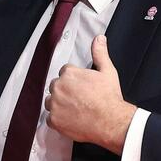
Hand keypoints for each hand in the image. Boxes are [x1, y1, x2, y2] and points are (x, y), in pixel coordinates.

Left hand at [45, 34, 136, 153]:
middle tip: (79, 99)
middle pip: (56, 87)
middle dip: (65, 91)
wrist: (111, 122)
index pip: (65, 73)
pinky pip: (50, 118)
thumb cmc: (109, 98)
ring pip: (51, 102)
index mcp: (69, 74)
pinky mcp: (53, 120)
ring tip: (75, 110)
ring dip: (59, 105)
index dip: (74, 80)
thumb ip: (100, 53)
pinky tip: (71, 120)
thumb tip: (99, 38)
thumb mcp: (107, 71)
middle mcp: (58, 87)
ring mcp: (54, 104)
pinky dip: (58, 120)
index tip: (82, 87)